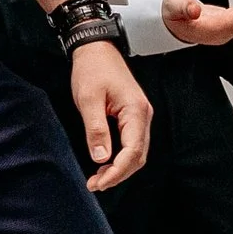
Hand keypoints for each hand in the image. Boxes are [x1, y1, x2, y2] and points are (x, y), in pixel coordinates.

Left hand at [69, 40, 152, 191]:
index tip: (98, 183)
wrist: (96, 48)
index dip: (116, 172)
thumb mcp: (88, 99)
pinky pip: (132, 143)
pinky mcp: (133, 116)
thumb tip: (101, 158)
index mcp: (136, 111)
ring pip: (136, 152)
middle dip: (118, 174)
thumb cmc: (92, 69)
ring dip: (119, 168)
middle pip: (138, 156)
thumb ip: (96, 129)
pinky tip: (105, 163)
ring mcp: (140, 116)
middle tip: (95, 185)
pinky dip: (120, 157)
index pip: (132, 152)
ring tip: (98, 178)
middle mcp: (143, 115)